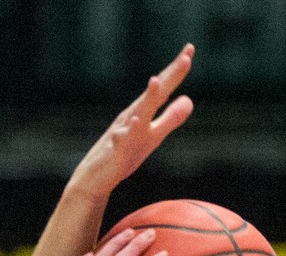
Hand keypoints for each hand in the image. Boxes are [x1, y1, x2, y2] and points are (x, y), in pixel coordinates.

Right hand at [67, 45, 194, 202]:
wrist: (95, 177)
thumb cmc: (123, 154)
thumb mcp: (152, 135)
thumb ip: (170, 118)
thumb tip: (189, 100)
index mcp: (143, 112)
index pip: (163, 88)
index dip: (177, 71)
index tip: (190, 49)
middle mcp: (133, 116)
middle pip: (154, 94)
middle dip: (169, 76)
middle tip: (186, 56)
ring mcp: (123, 132)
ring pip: (137, 113)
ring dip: (148, 98)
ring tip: (157, 80)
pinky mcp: (115, 150)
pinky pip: (121, 140)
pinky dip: (128, 129)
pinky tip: (136, 121)